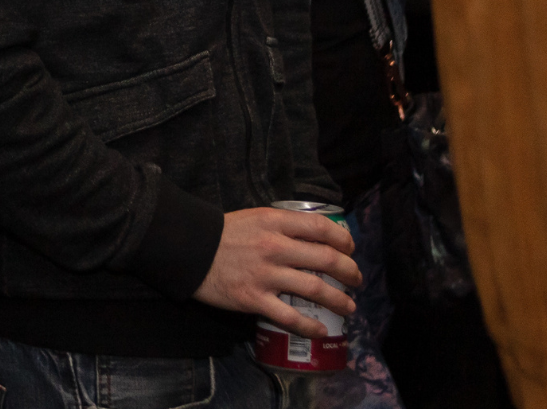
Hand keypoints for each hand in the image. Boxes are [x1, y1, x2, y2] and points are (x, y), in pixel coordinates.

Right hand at [194, 206, 359, 335]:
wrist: (190, 251)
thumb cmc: (224, 233)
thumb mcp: (256, 217)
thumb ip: (283, 225)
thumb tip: (312, 235)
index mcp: (275, 223)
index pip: (320, 227)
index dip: (343, 238)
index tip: (351, 248)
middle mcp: (274, 247)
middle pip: (325, 258)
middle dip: (349, 270)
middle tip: (356, 278)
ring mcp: (265, 275)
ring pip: (314, 289)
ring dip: (338, 299)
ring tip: (349, 306)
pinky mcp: (254, 299)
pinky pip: (289, 316)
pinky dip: (309, 325)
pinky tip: (322, 329)